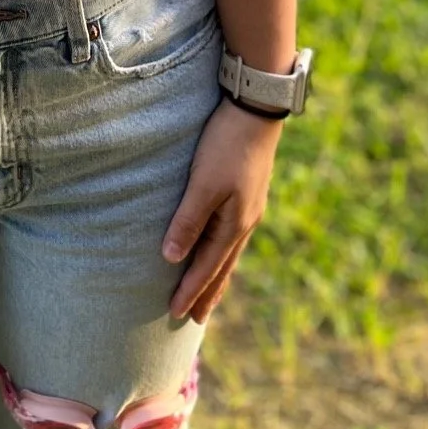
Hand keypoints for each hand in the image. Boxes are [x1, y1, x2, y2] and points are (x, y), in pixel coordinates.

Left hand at [161, 99, 282, 323]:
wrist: (256, 109)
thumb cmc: (226, 144)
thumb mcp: (204, 183)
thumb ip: (188, 220)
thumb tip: (171, 258)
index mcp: (235, 224)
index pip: (208, 267)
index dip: (190, 290)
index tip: (175, 313)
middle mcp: (245, 222)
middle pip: (222, 266)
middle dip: (208, 292)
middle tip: (195, 319)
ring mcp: (249, 208)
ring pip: (229, 252)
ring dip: (216, 275)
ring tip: (208, 293)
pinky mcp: (247, 193)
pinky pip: (232, 234)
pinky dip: (222, 252)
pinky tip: (220, 247)